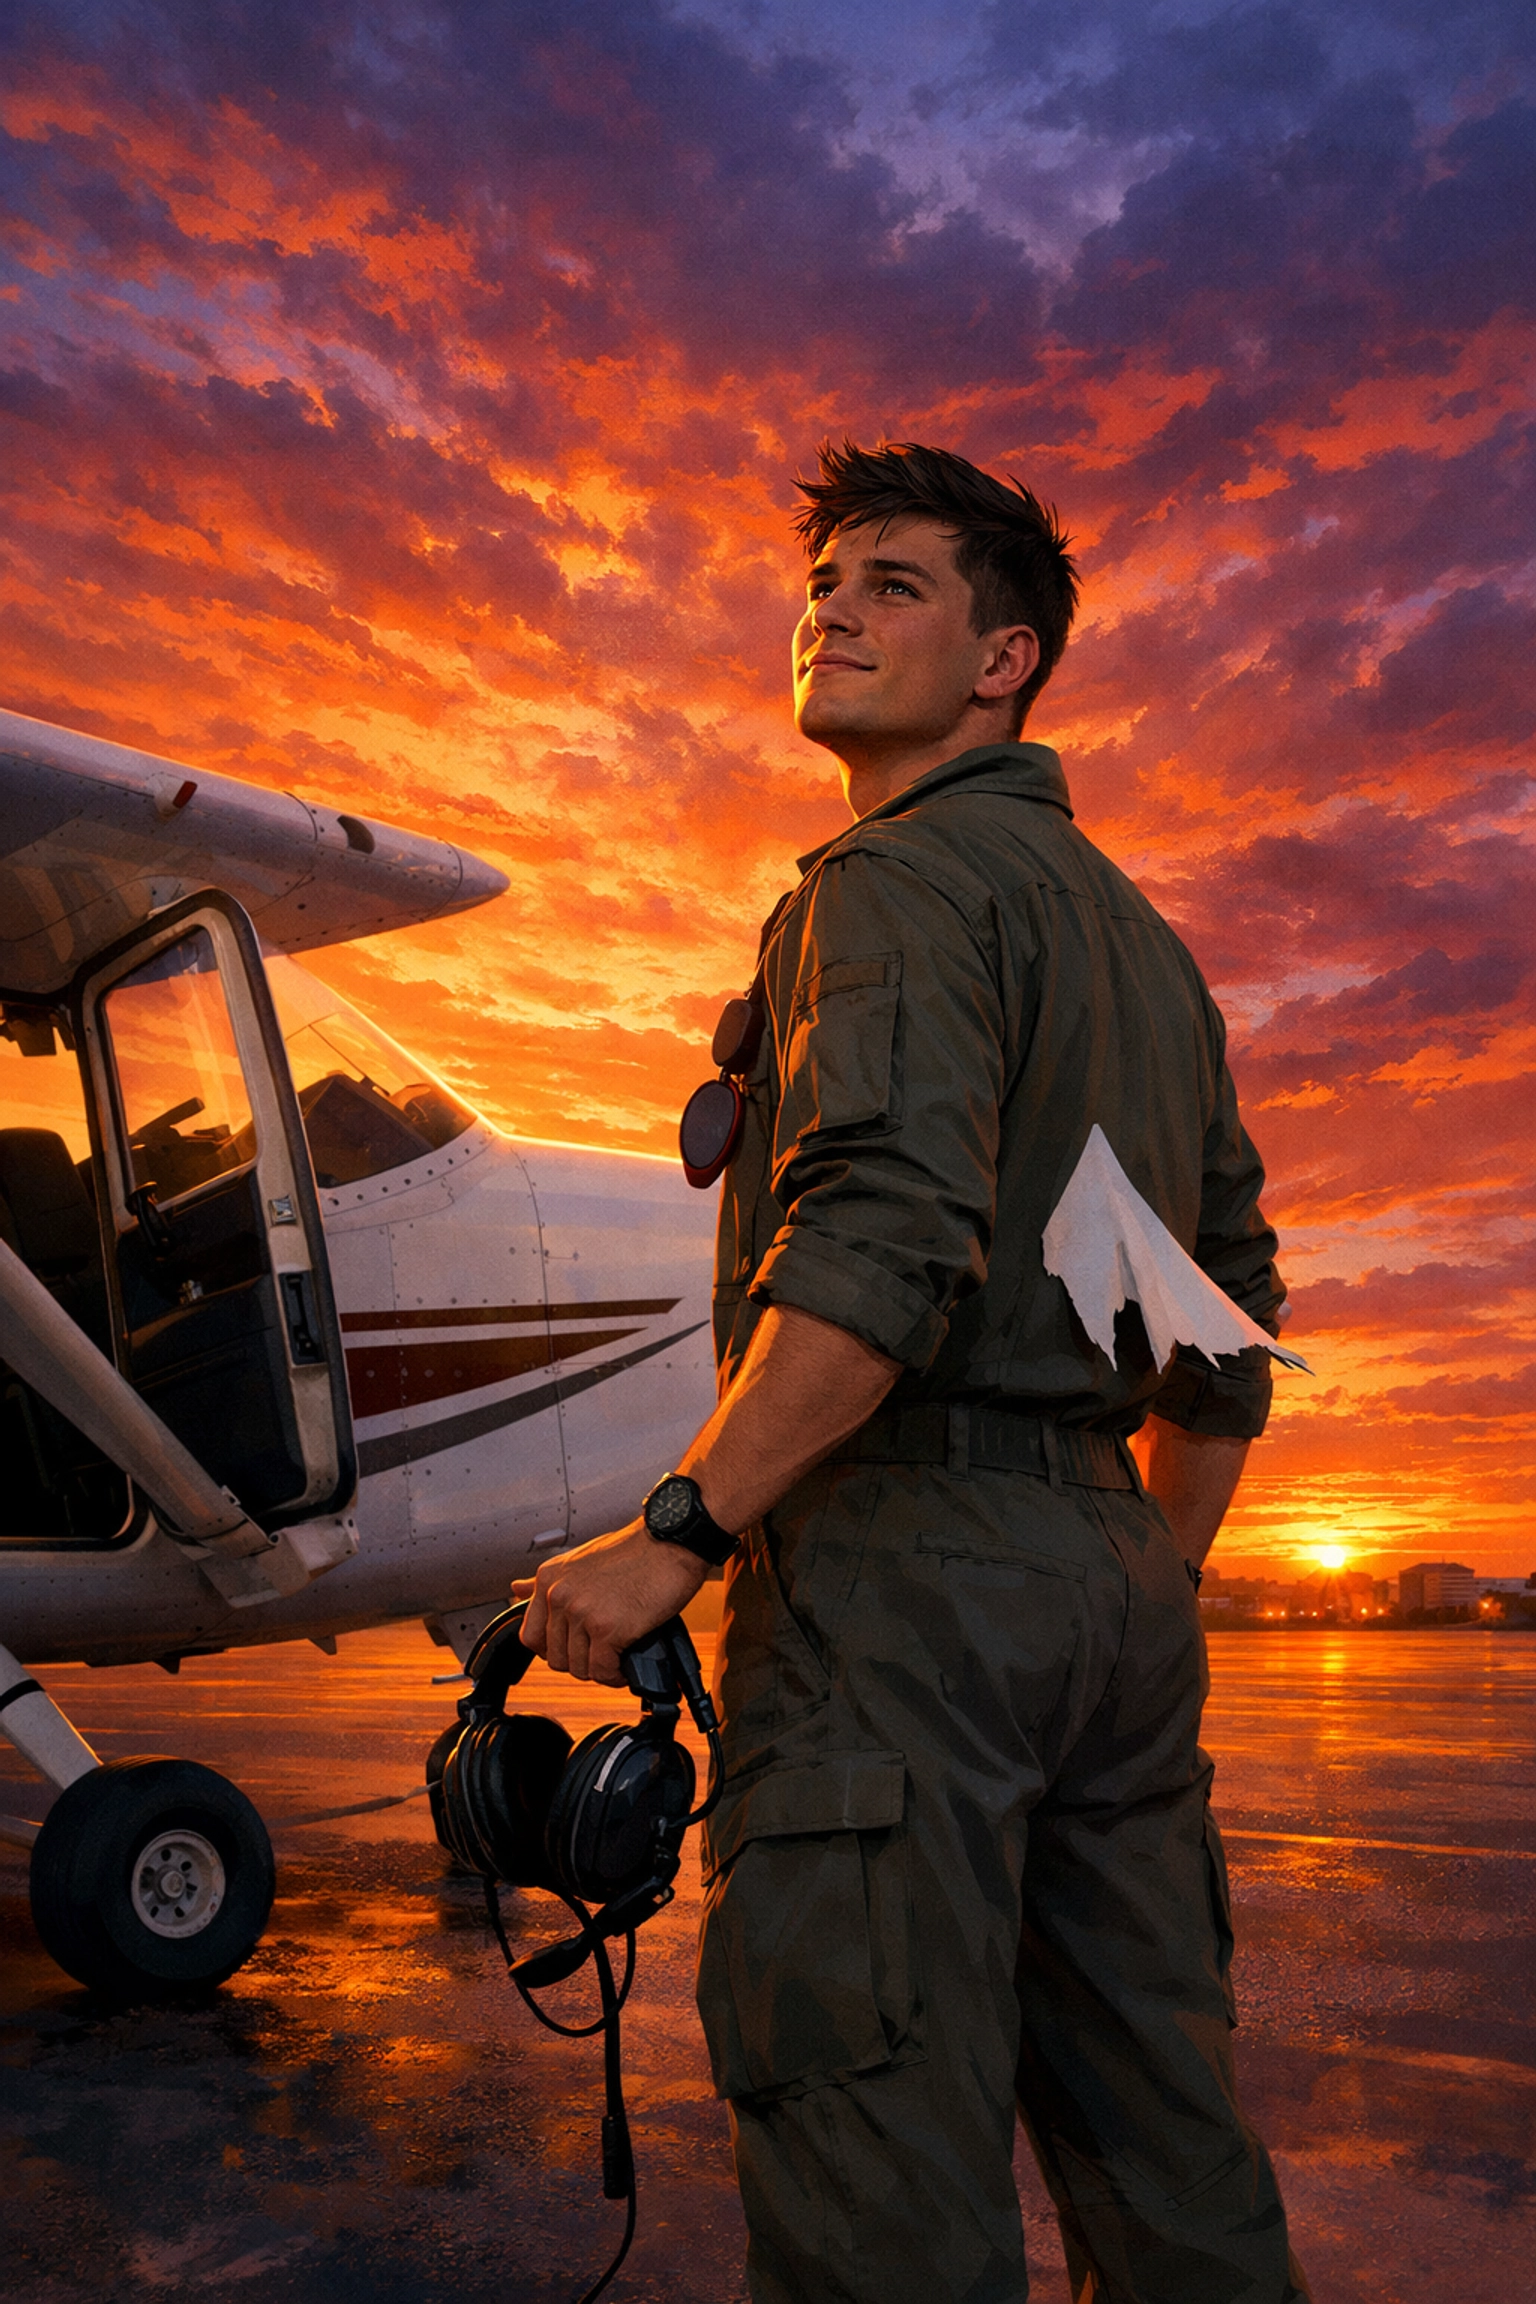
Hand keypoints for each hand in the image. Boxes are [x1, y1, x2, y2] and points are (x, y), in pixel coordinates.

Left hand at [512, 1520, 707, 1684]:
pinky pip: (603, 1671)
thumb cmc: (634, 1550)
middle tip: (603, 1651)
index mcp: (548, 1579)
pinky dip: (616, 1675)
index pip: (530, 1636)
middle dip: (581, 1660)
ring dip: (600, 1669)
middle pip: (555, 1657)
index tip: (574, 1647)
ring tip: (618, 1656)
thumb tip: (517, 1590)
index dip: (554, 1649)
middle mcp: (559, 1595)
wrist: (671, 1541)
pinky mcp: (608, 1629)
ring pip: (578, 1668)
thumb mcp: (579, 1560)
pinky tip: (627, 1663)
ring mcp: (582, 1612)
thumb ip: (546, 1582)